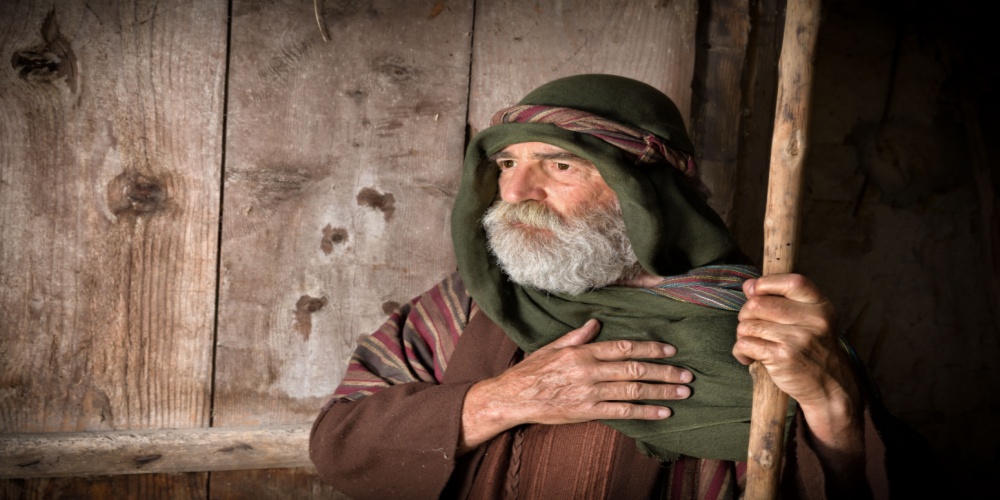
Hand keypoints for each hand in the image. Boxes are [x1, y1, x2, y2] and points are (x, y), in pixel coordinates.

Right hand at [458, 319, 689, 453]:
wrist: (514, 398)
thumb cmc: (532, 371)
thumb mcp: (553, 347)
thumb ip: (578, 336)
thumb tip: (595, 322)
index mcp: (583, 352)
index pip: (623, 347)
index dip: (650, 347)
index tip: (670, 350)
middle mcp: (589, 371)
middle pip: (634, 369)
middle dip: (664, 371)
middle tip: (687, 374)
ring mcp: (590, 392)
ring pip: (633, 391)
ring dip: (661, 391)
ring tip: (682, 392)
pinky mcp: (587, 412)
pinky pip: (621, 412)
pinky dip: (644, 412)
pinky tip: (662, 411)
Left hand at [733, 274, 864, 480]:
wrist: (831, 388)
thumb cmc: (813, 351)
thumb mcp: (812, 321)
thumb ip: (783, 301)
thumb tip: (748, 285)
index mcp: (820, 306)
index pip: (791, 282)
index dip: (765, 283)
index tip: (754, 292)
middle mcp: (812, 320)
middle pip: (758, 304)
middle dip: (746, 315)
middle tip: (752, 327)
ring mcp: (797, 339)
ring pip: (747, 325)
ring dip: (743, 335)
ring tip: (754, 344)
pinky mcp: (782, 358)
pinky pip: (744, 345)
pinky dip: (740, 352)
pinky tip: (750, 358)